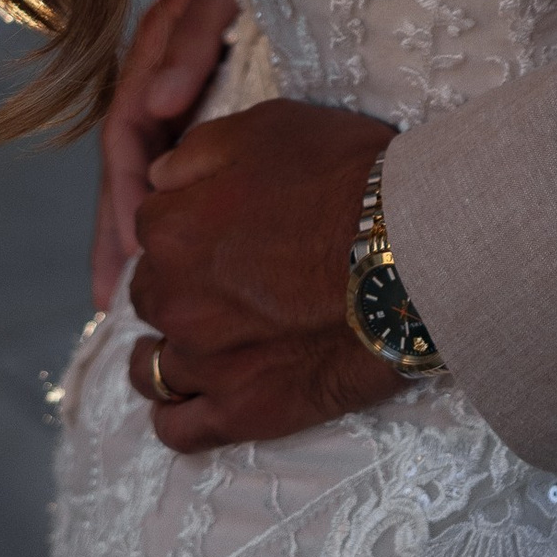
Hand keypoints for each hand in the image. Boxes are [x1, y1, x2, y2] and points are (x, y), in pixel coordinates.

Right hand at [91, 0, 240, 309]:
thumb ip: (193, 33)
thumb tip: (159, 106)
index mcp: (161, 42)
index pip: (126, 133)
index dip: (119, 200)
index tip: (124, 261)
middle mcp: (169, 66)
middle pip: (131, 161)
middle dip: (117, 231)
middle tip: (109, 303)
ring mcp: (195, 79)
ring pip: (157, 163)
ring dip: (142, 223)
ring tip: (132, 289)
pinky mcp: (225, 89)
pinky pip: (189, 154)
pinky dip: (178, 200)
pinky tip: (186, 237)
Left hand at [128, 98, 400, 451]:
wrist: (408, 251)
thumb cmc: (342, 179)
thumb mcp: (266, 127)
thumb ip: (197, 151)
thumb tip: (160, 178)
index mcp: (172, 230)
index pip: (150, 224)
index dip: (187, 217)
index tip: (220, 220)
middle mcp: (173, 300)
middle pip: (149, 294)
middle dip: (176, 282)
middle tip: (225, 276)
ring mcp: (204, 363)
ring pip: (151, 367)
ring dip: (166, 351)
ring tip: (202, 341)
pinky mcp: (240, 411)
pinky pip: (178, 429)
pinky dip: (177, 414)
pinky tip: (195, 397)